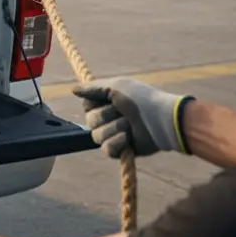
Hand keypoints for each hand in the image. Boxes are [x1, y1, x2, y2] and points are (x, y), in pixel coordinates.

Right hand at [73, 77, 193, 157]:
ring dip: (114, 129)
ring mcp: (115, 135)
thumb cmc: (142, 99)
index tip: (109, 100)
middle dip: (106, 116)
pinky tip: (128, 139)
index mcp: (107, 103)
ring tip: (130, 125)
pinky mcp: (121, 150)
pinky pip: (106, 150)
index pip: (86, 106)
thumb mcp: (117, 86)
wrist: (163, 119)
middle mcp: (109, 118)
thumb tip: (73, 90)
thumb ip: (93, 88)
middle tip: (123, 113)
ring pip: (97, 136)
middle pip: (89, 122)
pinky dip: (117, 143)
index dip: (95, 105)